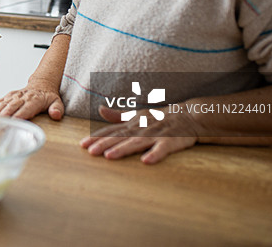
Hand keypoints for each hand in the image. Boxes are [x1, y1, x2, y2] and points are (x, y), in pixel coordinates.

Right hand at [0, 86, 64, 120]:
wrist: (41, 83)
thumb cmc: (48, 96)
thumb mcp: (57, 102)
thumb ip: (57, 109)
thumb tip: (56, 115)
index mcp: (35, 100)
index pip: (26, 109)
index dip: (19, 116)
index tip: (13, 122)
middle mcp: (23, 97)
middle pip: (12, 107)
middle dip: (4, 116)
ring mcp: (14, 96)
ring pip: (3, 104)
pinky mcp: (8, 96)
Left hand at [80, 106, 197, 163]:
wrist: (189, 115)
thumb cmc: (160, 118)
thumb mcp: (137, 115)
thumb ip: (118, 116)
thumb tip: (100, 109)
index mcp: (133, 123)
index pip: (112, 131)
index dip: (97, 137)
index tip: (82, 144)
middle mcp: (141, 128)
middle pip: (120, 137)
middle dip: (105, 144)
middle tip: (90, 151)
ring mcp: (155, 134)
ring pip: (137, 142)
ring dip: (123, 149)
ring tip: (110, 156)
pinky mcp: (171, 141)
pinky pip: (162, 149)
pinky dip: (155, 154)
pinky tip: (145, 161)